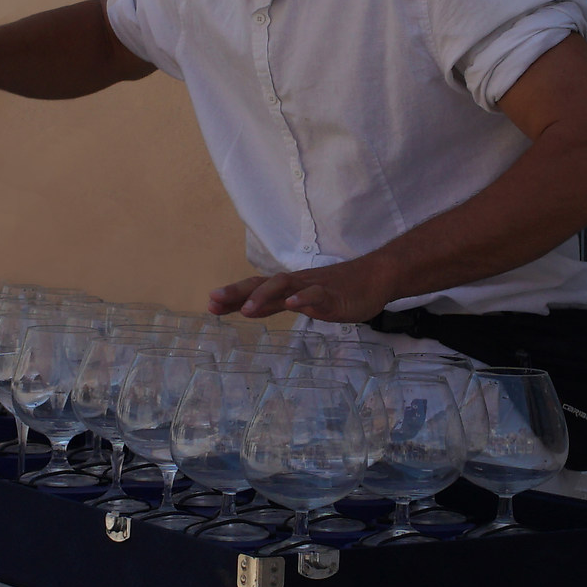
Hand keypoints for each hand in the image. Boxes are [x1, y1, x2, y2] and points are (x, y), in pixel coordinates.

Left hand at [210, 258, 399, 325]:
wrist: (375, 276)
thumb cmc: (336, 289)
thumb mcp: (300, 300)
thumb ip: (275, 304)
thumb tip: (247, 309)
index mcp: (286, 288)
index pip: (254, 289)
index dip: (232, 297)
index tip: (210, 305)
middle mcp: (295, 284)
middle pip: (261, 284)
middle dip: (237, 292)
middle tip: (213, 301)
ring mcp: (313, 287)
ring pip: (284, 286)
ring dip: (264, 296)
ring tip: (247, 310)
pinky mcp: (333, 294)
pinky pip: (316, 295)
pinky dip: (302, 299)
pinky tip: (292, 305)